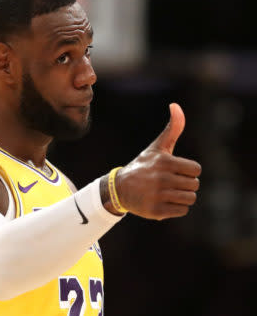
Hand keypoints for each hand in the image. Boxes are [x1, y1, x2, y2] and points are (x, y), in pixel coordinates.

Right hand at [112, 103, 201, 219]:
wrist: (119, 188)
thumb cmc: (144, 166)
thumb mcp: (157, 147)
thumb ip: (172, 128)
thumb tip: (175, 105)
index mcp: (164, 162)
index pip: (196, 170)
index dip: (187, 170)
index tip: (173, 170)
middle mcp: (161, 179)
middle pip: (194, 185)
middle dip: (184, 184)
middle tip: (169, 182)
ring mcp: (158, 195)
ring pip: (190, 199)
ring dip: (181, 197)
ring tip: (166, 192)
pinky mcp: (156, 211)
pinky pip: (182, 211)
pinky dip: (175, 208)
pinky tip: (162, 201)